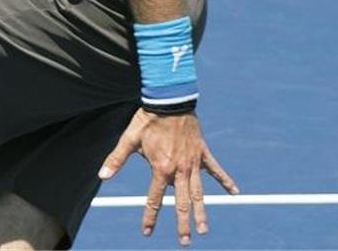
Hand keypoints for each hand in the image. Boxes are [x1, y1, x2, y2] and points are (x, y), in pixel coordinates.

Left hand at [98, 108, 238, 246]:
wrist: (169, 100)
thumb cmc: (147, 119)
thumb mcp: (129, 139)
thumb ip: (116, 159)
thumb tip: (102, 175)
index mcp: (161, 168)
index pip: (153, 199)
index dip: (149, 217)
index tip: (146, 232)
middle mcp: (179, 170)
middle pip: (182, 202)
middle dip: (182, 224)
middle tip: (185, 241)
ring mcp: (193, 162)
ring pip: (199, 193)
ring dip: (201, 212)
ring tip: (204, 230)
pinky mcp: (202, 153)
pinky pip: (216, 170)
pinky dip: (225, 181)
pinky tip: (235, 192)